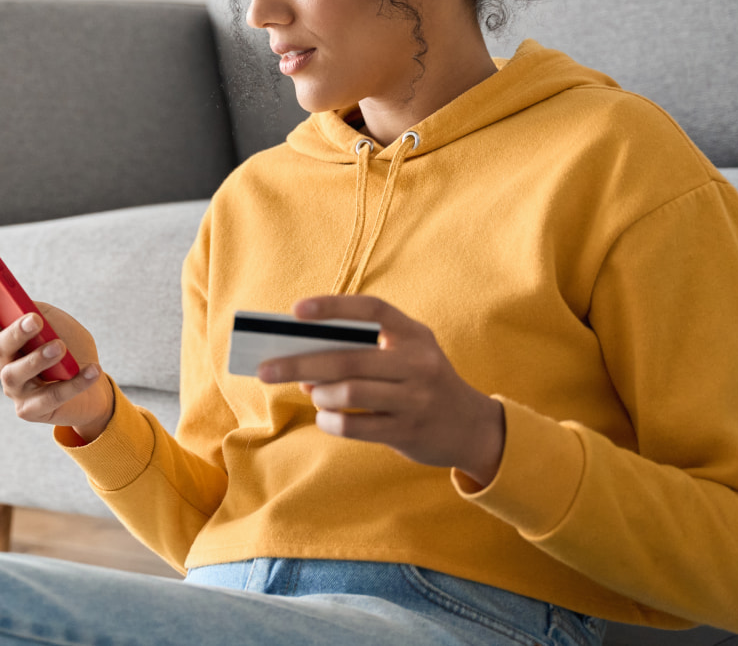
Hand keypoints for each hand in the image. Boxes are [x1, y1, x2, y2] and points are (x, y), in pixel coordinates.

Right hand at [0, 277, 114, 440]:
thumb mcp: (57, 323)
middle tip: (34, 320)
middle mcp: (2, 361)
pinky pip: (50, 396)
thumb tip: (27, 308)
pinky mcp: (30, 410)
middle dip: (15, 332)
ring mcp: (13, 388)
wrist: (93, 385)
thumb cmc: (71, 348)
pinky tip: (92, 370)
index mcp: (2, 334)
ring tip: (60, 347)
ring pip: (16, 373)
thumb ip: (40, 312)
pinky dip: (74, 383)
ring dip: (38, 359)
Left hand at [257, 295, 504, 486]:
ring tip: (313, 393)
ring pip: (350, 393)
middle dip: (299, 362)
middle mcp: (418, 363)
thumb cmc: (422, 382)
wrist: (472, 427)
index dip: (333, 306)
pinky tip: (326, 418)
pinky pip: (355, 426)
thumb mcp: (405, 355)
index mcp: (414, 334)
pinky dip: (331, 421)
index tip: (295, 311)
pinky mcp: (408, 431)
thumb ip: (362, 350)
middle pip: (348, 358)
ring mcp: (416, 399)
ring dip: (320, 394)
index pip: (372, 309)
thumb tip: (303, 358)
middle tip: (265, 369)